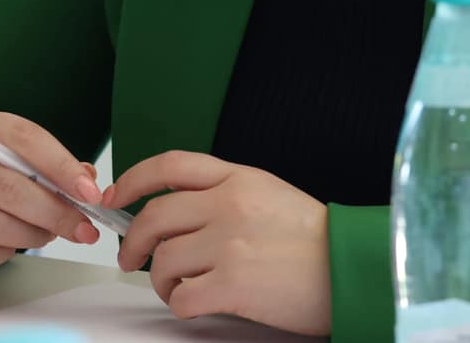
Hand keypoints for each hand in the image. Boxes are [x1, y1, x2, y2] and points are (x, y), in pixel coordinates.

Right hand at [0, 109, 101, 276]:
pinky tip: (7, 244)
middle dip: (54, 212)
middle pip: (8, 186)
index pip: (20, 136)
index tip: (90, 194)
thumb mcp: (5, 157)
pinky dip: (3, 254)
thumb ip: (45, 166)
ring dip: (32, 236)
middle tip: (83, 229)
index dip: (60, 165)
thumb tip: (87, 183)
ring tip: (46, 235)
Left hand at [108, 152, 330, 335]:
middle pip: (155, 218)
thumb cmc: (317, 240)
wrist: (354, 270)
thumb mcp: (270, 195)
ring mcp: (228, 244)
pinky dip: (179, 303)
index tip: (115, 196)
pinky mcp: (232, 284)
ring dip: (160, 279)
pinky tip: (193, 303)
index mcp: (237, 178)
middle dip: (132, 242)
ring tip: (175, 287)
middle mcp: (227, 205)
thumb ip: (225, 193)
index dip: (134, 179)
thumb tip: (178, 211)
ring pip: (163, 260)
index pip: (170, 166)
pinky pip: (182, 295)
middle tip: (129, 259)